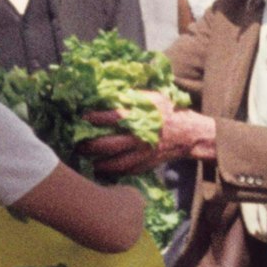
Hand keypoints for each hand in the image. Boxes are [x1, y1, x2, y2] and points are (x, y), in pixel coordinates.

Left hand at [81, 97, 216, 174]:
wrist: (189, 133)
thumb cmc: (168, 111)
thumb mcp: (153, 97)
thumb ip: (132, 96)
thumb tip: (109, 93)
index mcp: (141, 118)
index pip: (112, 118)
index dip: (94, 118)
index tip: (83, 117)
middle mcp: (140, 137)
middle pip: (109, 144)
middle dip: (89, 146)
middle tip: (78, 145)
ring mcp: (143, 154)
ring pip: (116, 163)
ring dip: (98, 164)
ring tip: (88, 162)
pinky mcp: (146, 165)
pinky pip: (126, 171)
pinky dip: (113, 172)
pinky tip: (103, 170)